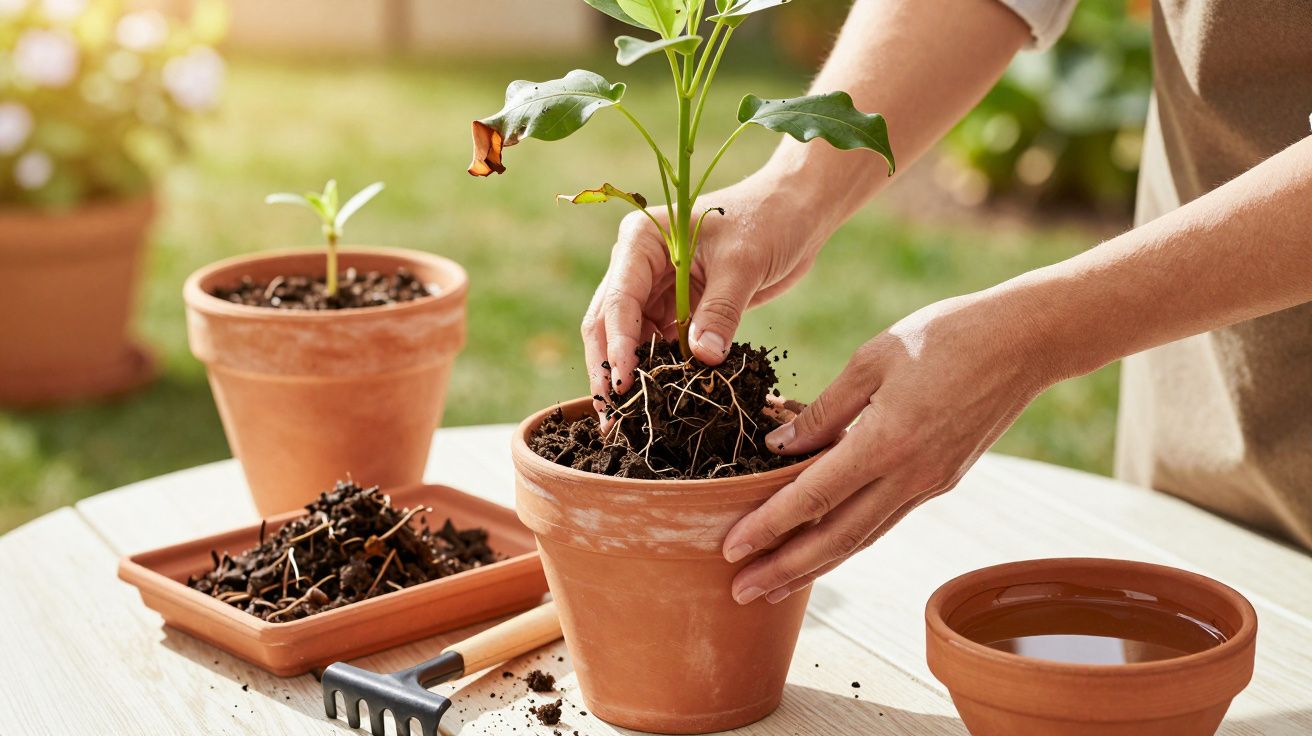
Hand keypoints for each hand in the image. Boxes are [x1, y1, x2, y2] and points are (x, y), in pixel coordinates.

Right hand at [581, 173, 829, 413]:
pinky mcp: (678, 310)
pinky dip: (660, 372)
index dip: (618, 345)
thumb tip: (701, 360)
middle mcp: (638, 266)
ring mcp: (656, 289)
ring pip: (630, 341)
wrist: (795, 213)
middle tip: (611, 418)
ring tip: (629, 421)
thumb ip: (720, 311)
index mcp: (640, 241)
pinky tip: (659, 402)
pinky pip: (660, 346)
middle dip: (608, 370)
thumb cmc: (768, 220)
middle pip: (609, 324)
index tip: (623, 385)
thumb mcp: (743, 264)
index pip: (619, 300)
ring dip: (631, 377)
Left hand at [721, 290, 1057, 604]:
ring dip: (815, 566)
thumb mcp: (873, 359)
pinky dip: (849, 540)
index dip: (768, 527)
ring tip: (774, 584)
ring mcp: (930, 483)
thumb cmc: (945, 336)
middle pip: (835, 538)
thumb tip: (778, 447)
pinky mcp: (942, 480)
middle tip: (740, 593)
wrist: (1025, 341)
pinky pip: (885, 519)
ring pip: (862, 537)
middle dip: (784, 569)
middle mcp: (909, 475)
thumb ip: (824, 410)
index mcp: (886, 441)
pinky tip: (823, 548)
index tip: (731, 549)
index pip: (813, 497)